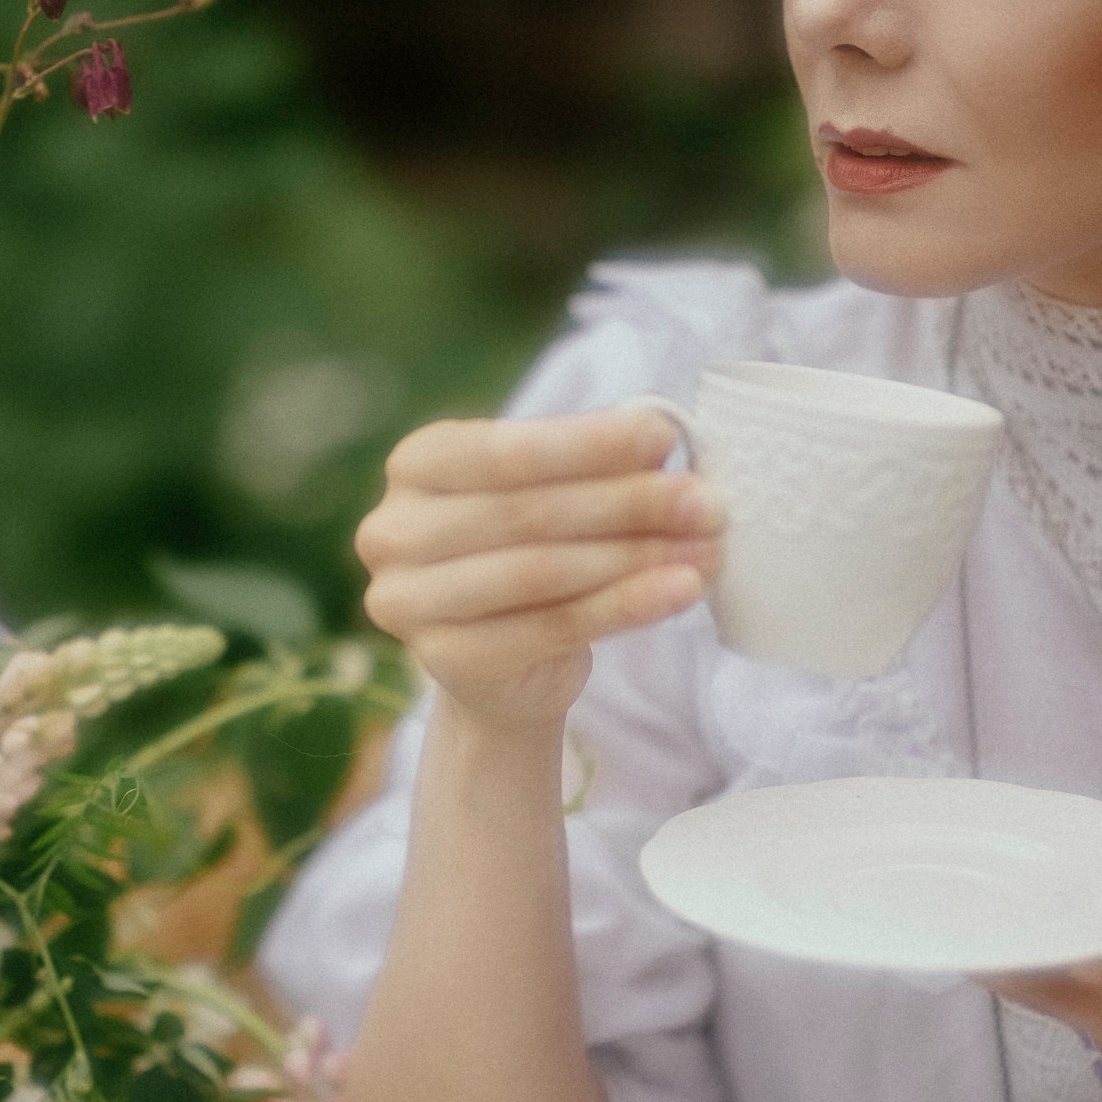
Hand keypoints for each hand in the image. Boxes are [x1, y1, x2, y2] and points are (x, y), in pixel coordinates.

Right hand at [356, 407, 724, 728]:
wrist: (503, 666)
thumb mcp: (550, 495)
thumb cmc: (531, 554)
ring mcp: (408, 600)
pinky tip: (680, 590)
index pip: (504, 450)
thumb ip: (590, 465)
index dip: (587, 444)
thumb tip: (663, 435)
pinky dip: (627, 606)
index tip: (664, 437)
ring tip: (707, 549)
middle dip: (628, 504)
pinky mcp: (447, 659)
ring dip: (636, 557)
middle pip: (526, 513)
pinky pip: (553, 627)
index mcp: (416, 464)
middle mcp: (393, 530)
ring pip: (541, 572)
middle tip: (708, 503)